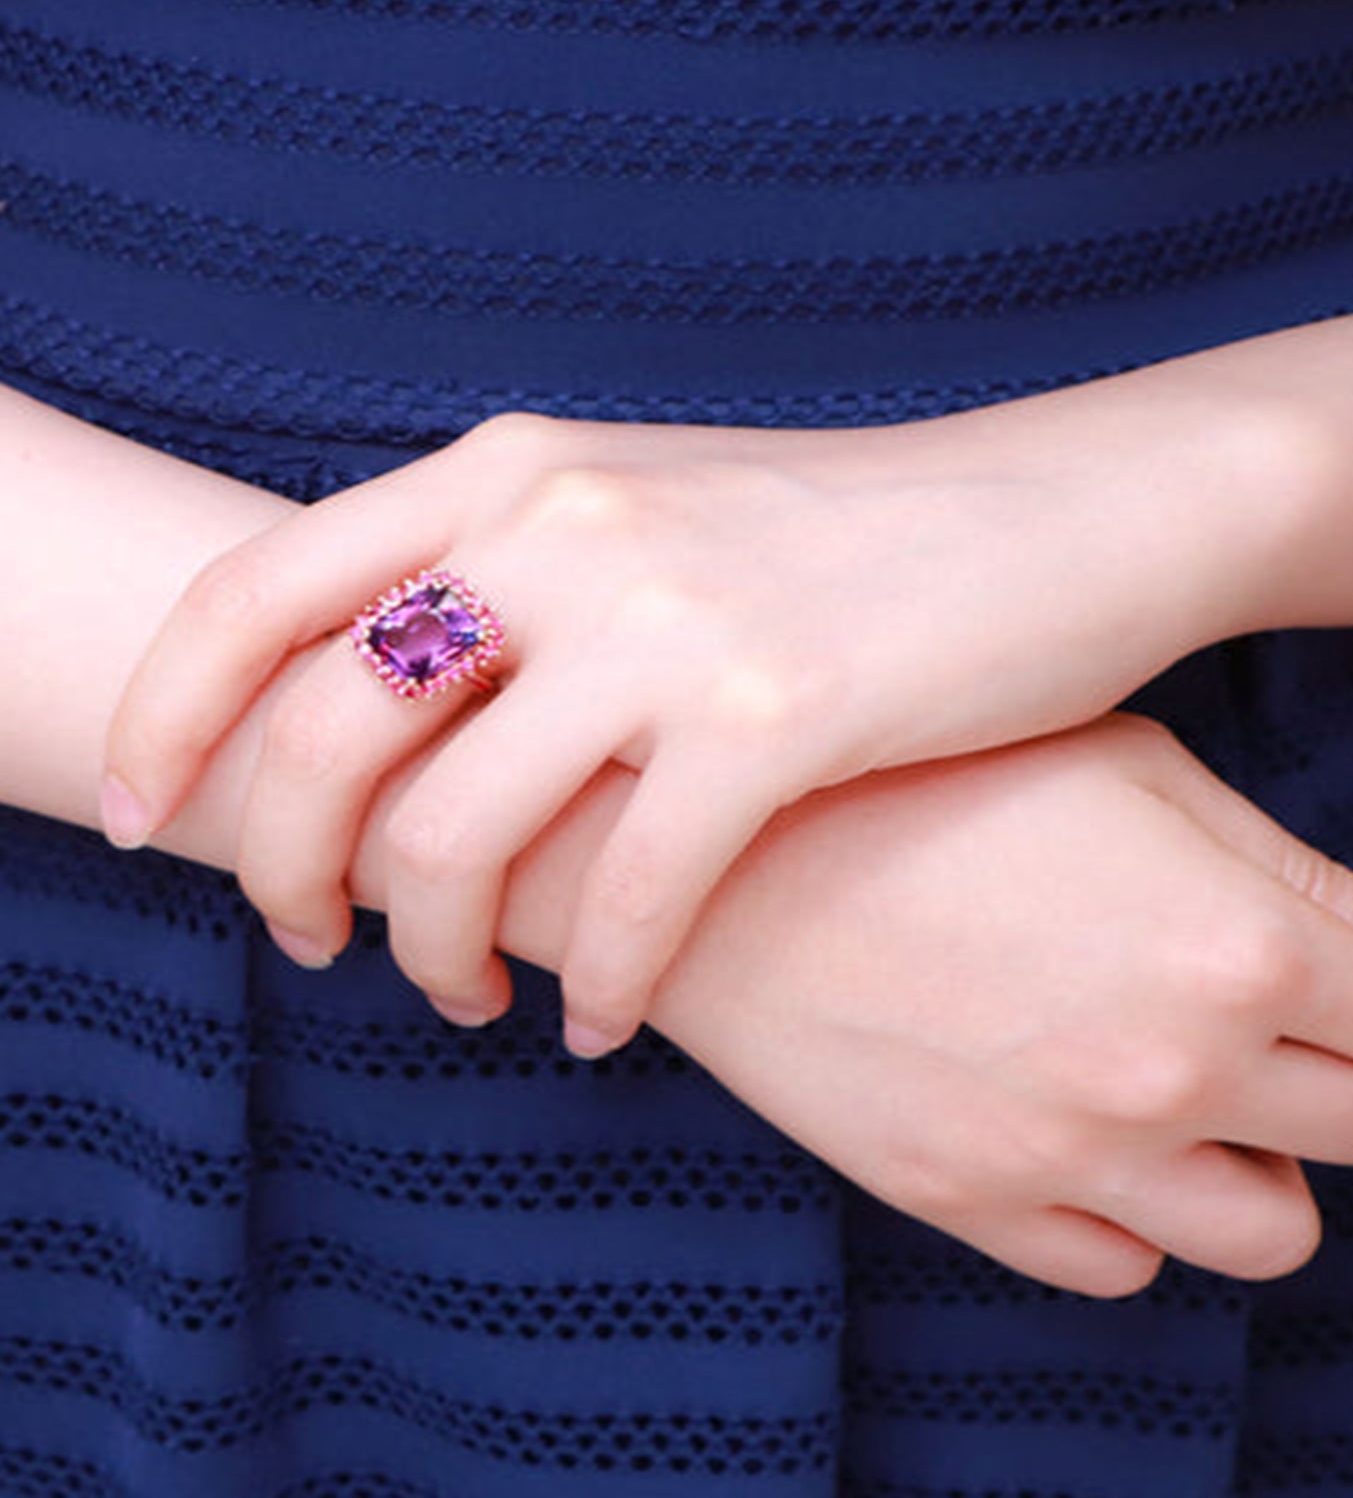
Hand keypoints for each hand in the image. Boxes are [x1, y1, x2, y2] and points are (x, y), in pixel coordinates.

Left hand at [100, 402, 1228, 1057]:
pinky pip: (629, 895)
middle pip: (329, 737)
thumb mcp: (656, 508)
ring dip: (436, 951)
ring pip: (456, 835)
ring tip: (466, 1002)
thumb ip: (520, 570)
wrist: (1064, 514)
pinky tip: (598, 1024)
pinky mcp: (780, 720)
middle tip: (313, 946)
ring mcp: (672, 625)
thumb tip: (401, 702)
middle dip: (291, 870)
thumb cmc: (855, 538)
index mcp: (517, 473)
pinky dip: (593, 982)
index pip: (262, 593)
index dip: (166, 717)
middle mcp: (567, 532)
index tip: (141, 819)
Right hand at [643, 713, 1352, 1294]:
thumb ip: (1306, 876)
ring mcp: (1074, 1158)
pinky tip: (1100, 1127)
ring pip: (1276, 1232)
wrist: (717, 850)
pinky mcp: (978, 1208)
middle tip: (1312, 1018)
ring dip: (1274, 1163)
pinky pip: (1126, 1265)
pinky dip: (1144, 1210)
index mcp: (1236, 947)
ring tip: (1212, 1090)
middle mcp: (1176, 1073)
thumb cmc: (932, 776)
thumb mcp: (1136, 776)